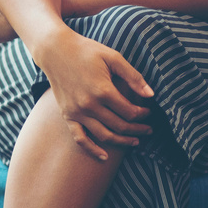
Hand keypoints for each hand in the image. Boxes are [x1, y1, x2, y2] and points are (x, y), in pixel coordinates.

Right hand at [33, 30, 153, 160]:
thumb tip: (151, 95)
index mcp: (103, 90)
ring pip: (104, 136)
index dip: (143, 114)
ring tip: (135, 141)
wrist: (55, 50)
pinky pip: (80, 138)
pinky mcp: (67, 115)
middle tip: (148, 129)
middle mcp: (89, 105)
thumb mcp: (113, 57)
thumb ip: (133, 77)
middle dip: (137, 129)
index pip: (129, 111)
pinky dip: (92, 150)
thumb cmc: (87, 51)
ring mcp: (77, 112)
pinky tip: (105, 157)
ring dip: (122, 141)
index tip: (149, 112)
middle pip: (120, 126)